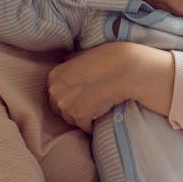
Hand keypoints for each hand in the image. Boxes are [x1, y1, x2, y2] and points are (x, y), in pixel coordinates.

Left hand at [47, 42, 172, 131]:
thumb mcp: (85, 54)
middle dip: (74, 109)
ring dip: (83, 118)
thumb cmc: (110, 59)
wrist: (127, 68)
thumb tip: (66, 59)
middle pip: (60, 109)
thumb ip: (72, 60)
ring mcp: (66, 104)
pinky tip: (102, 118)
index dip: (70, 97)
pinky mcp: (79, 116)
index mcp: (55, 75)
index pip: (55, 95)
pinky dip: (93, 126)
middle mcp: (55, 90)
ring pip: (71, 120)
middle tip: (91, 105)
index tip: (82, 97)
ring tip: (97, 111)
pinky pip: (84, 127)